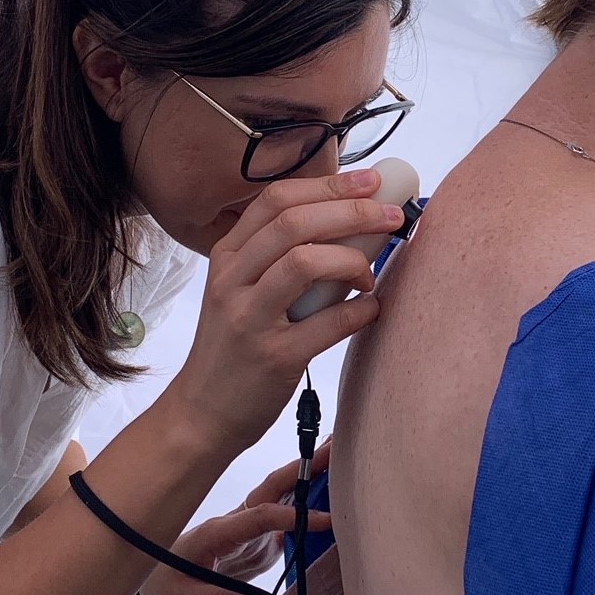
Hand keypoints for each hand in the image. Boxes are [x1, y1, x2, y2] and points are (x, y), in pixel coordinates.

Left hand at [140, 439, 334, 594]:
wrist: (151, 578)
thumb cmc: (163, 587)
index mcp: (217, 532)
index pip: (258, 518)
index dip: (291, 516)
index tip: (325, 521)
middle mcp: (235, 523)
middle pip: (272, 489)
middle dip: (303, 468)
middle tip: (335, 449)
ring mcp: (247, 530)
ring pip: (281, 497)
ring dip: (309, 478)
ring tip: (341, 459)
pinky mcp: (255, 541)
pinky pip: (284, 518)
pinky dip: (307, 501)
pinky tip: (329, 492)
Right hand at [166, 171, 402, 454]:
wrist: (201, 413)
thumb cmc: (233, 349)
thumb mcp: (238, 292)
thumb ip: (277, 258)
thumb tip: (348, 223)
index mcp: (227, 256)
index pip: (277, 199)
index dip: (329, 185)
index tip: (371, 182)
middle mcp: (233, 280)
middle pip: (296, 222)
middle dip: (354, 212)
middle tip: (393, 217)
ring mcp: (250, 318)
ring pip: (306, 262)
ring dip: (354, 261)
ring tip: (370, 276)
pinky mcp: (274, 357)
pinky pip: (330, 322)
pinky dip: (361, 311)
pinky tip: (372, 310)